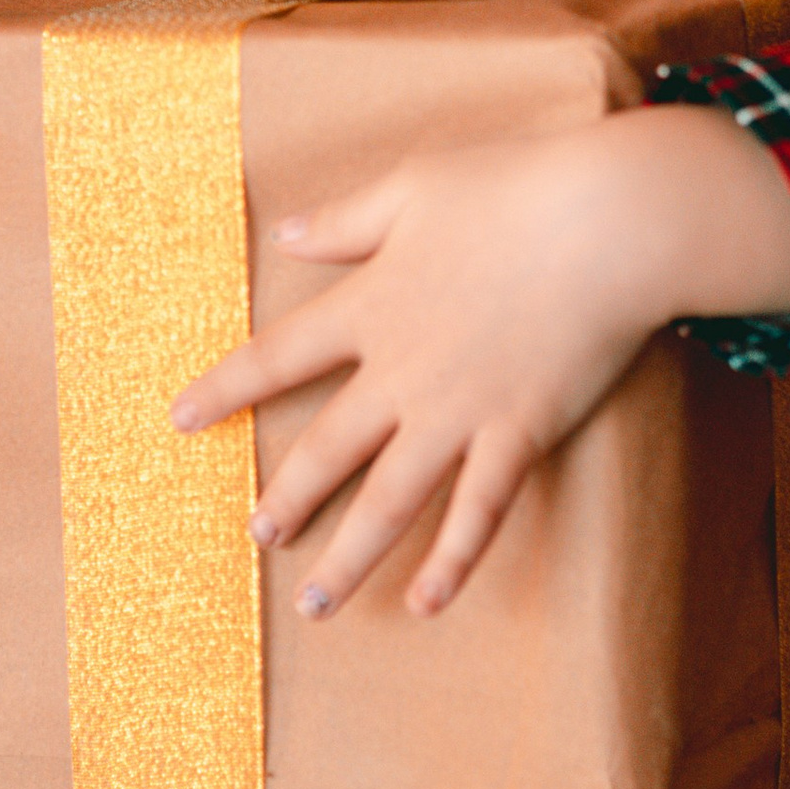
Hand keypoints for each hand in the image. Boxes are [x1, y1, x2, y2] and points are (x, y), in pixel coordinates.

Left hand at [172, 103, 789, 621]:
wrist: (609, 221)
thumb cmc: (517, 187)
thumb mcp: (415, 186)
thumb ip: (344, 219)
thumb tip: (283, 232)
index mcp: (371, 304)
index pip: (279, 355)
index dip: (226, 388)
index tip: (180, 420)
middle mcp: (403, 369)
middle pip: (327, 447)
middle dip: (287, 496)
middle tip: (256, 536)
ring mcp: (459, 409)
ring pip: (389, 499)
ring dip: (348, 555)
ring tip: (314, 602)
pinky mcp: (519, 432)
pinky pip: (479, 511)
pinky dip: (452, 561)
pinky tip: (426, 602)